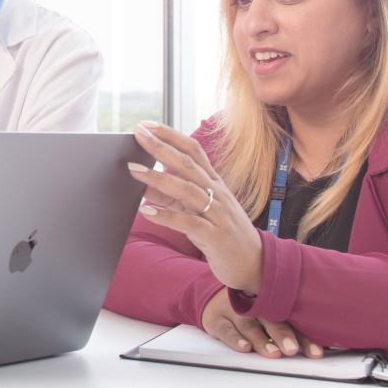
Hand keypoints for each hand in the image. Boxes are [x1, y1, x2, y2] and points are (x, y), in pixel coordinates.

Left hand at [127, 122, 266, 294]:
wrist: (254, 262)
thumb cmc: (222, 233)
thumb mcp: (197, 211)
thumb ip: (173, 198)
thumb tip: (144, 186)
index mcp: (214, 183)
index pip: (193, 151)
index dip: (170, 136)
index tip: (146, 125)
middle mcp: (217, 193)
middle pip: (188, 164)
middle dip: (161, 147)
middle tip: (138, 133)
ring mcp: (217, 213)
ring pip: (187, 190)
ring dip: (158, 179)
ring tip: (133, 169)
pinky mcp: (213, 236)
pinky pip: (187, 223)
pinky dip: (166, 216)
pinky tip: (145, 211)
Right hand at [201, 289, 322, 358]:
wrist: (210, 295)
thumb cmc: (247, 307)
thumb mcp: (266, 307)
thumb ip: (288, 322)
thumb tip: (320, 347)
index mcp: (270, 300)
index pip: (291, 319)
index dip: (304, 336)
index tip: (315, 353)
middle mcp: (253, 304)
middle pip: (271, 319)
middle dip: (283, 336)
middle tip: (292, 350)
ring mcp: (233, 310)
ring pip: (249, 325)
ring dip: (261, 340)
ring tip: (273, 353)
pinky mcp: (216, 319)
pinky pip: (226, 329)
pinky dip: (235, 339)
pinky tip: (245, 348)